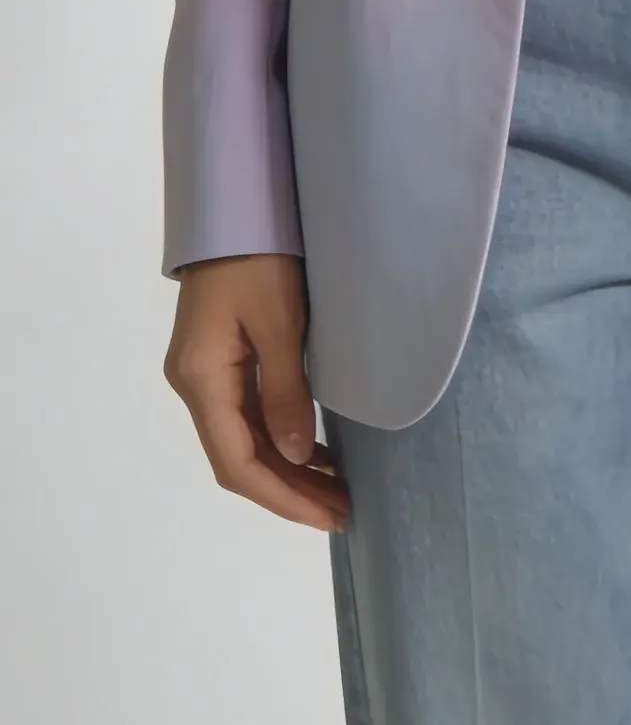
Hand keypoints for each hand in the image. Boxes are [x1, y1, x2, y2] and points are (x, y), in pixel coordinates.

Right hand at [165, 255, 349, 530]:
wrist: (234, 208)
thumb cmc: (257, 257)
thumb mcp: (279, 321)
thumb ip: (285, 390)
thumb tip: (293, 455)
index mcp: (202, 379)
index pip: (237, 463)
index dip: (282, 497)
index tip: (326, 516)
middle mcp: (195, 384)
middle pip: (238, 459)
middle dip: (289, 491)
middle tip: (341, 511)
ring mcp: (205, 373)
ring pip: (243, 441)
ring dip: (286, 470)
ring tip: (335, 490)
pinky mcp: (220, 360)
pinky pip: (247, 416)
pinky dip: (279, 439)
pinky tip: (313, 449)